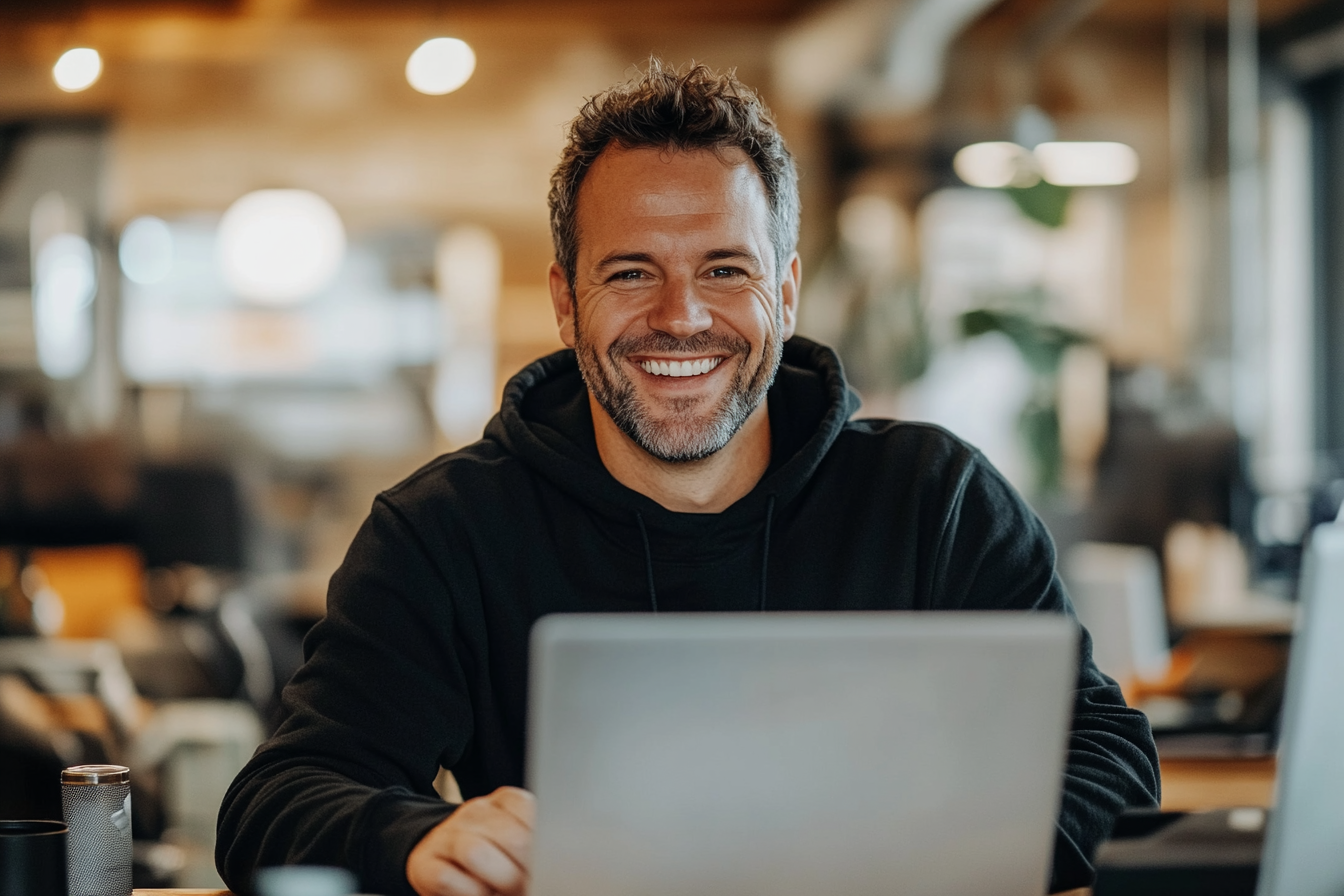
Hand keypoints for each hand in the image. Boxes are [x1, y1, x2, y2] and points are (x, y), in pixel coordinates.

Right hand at [407, 786, 535, 895]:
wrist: (441, 862)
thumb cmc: (492, 859)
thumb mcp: (517, 846)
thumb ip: (533, 847)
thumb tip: (551, 866)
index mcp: (505, 801)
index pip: (530, 811)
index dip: (543, 847)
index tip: (546, 866)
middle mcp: (475, 811)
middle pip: (512, 837)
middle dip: (524, 870)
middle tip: (525, 884)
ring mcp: (447, 833)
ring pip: (476, 853)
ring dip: (496, 881)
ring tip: (500, 891)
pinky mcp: (424, 861)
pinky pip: (446, 878)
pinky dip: (468, 893)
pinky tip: (477, 893)